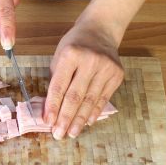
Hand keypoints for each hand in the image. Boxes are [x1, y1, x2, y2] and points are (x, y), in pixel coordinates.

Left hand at [44, 18, 124, 138]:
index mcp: (70, 54)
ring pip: (90, 100)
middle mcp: (90, 61)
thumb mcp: (59, 56)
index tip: (48, 122)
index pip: (59, 86)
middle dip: (66, 118)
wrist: (100, 30)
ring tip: (72, 133)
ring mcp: (106, 68)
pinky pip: (104, 98)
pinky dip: (94, 112)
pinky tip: (87, 122)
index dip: (53, 106)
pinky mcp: (117, 74)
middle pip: (76, 96)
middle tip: (59, 134)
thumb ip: (56, 80)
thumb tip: (51, 109)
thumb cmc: (74, 45)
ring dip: (80, 119)